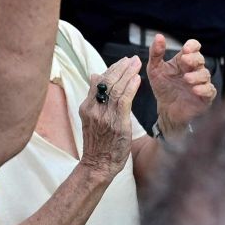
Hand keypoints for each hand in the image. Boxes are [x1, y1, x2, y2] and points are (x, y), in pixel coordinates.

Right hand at [77, 56, 139, 179]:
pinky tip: (137, 79)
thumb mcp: (90, 118)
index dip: (111, 69)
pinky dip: (131, 88)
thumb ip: (93, 97)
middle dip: (121, 67)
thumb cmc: (97, 144)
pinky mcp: (116, 123)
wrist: (97, 165)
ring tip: (137, 63)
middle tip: (132, 59)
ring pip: (116, 88)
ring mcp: (104, 116)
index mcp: (87, 106)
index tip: (122, 62)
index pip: (99, 81)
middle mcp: (93, 108)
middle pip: (107, 81)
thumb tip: (94, 75)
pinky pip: (124, 101)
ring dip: (128, 73)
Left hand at [147, 35, 215, 131]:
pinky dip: (203, 89)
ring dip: (197, 75)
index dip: (192, 46)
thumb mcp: (155, 69)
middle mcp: (195, 70)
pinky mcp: (205, 97)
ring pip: (205, 74)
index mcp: (184, 61)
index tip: (186, 48)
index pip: (194, 47)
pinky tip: (195, 90)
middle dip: (193, 59)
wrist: (166, 110)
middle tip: (185, 60)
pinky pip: (209, 91)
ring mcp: (201, 83)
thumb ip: (156, 53)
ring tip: (186, 79)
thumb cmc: (163, 87)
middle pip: (200, 59)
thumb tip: (159, 36)